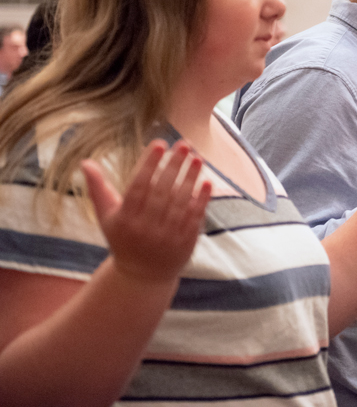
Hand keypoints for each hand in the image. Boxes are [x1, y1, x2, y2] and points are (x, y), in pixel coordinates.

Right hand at [83, 140, 211, 284]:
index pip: (138, 187)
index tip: (159, 143)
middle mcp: (146, 228)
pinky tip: (207, 182)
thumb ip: (98, 188)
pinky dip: (202, 200)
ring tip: (197, 158)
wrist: (142, 277)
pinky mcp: (185, 242)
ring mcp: (167, 236)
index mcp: (125, 219)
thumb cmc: (123, 239)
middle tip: (184, 144)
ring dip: (190, 179)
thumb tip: (85, 162)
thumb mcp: (107, 216)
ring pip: (181, 203)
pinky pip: (195, 218)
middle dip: (173, 166)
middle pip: (162, 192)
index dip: (149, 165)